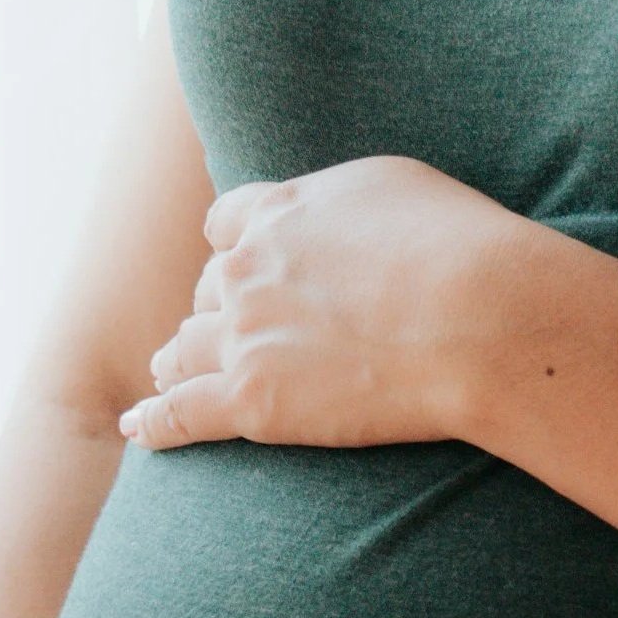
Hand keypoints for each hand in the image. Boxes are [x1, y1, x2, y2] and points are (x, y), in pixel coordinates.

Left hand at [118, 155, 522, 453]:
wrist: (479, 316)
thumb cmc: (461, 246)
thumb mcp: (397, 187)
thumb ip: (344, 202)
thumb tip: (334, 221)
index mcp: (279, 212)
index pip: (226, 224)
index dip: (235, 248)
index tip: (244, 264)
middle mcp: (248, 268)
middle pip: (208, 291)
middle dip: (221, 310)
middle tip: (242, 334)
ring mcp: (244, 336)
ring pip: (185, 349)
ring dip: (183, 361)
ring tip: (176, 376)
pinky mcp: (251, 401)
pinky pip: (180, 413)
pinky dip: (155, 422)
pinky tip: (137, 430)